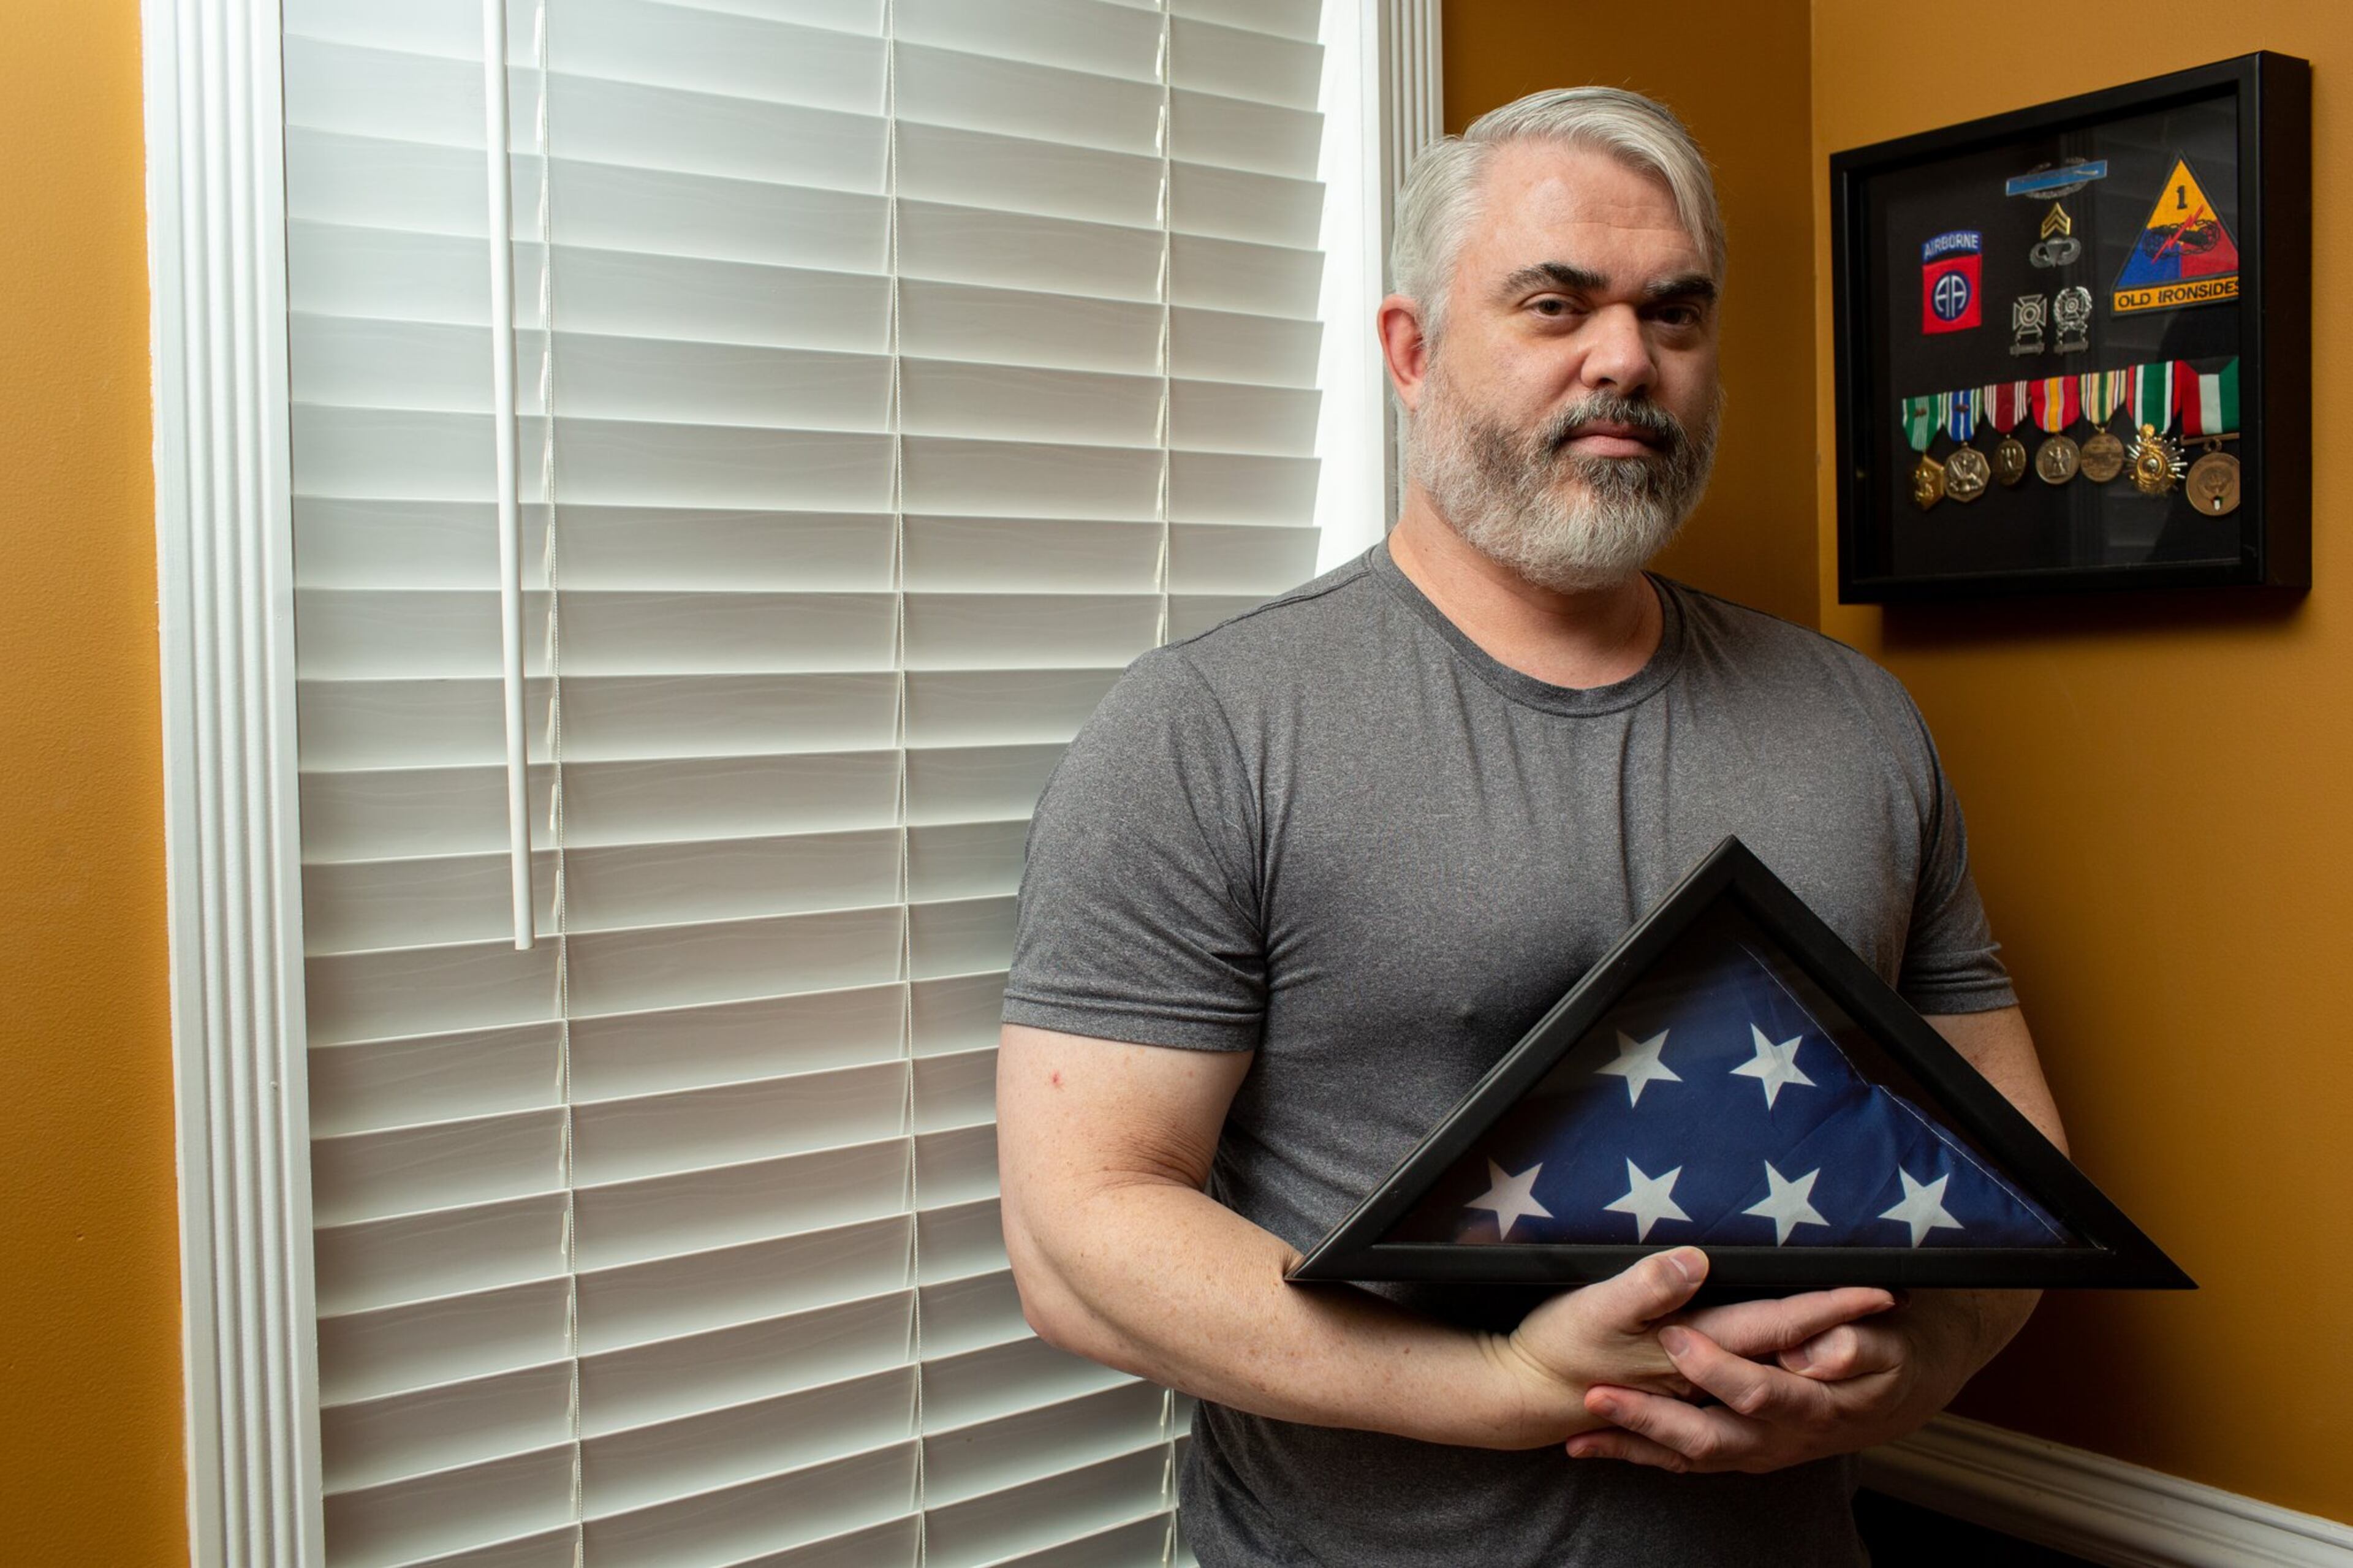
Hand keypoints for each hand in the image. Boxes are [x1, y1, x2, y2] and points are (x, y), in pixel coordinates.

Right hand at [1493, 1249, 1896, 1442]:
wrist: (1522, 1394)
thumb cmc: (1557, 1347)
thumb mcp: (1595, 1309)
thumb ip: (1647, 1286)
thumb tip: (1696, 1261)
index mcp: (1695, 1346)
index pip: (1778, 1324)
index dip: (1829, 1305)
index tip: (1880, 1287)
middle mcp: (1706, 1374)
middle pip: (1788, 1352)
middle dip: (1841, 1331)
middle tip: (1888, 1306)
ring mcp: (1694, 1389)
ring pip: (1770, 1376)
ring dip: (1813, 1359)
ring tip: (1855, 1335)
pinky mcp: (1676, 1393)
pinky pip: (1740, 1392)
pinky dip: (1766, 1383)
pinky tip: (1784, 1369)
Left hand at [1571, 1293, 1988, 1472]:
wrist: (1900, 1393)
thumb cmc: (1892, 1354)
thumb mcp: (1886, 1344)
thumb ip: (1851, 1346)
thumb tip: (1817, 1350)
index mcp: (1811, 1400)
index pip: (1760, 1389)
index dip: (1717, 1367)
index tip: (1674, 1338)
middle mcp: (1779, 1435)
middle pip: (1711, 1434)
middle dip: (1651, 1418)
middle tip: (1601, 1392)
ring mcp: (1756, 1449)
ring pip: (1688, 1454)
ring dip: (1632, 1439)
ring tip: (1582, 1421)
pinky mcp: (1737, 1451)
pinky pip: (1680, 1460)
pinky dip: (1632, 1453)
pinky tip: (1584, 1444)